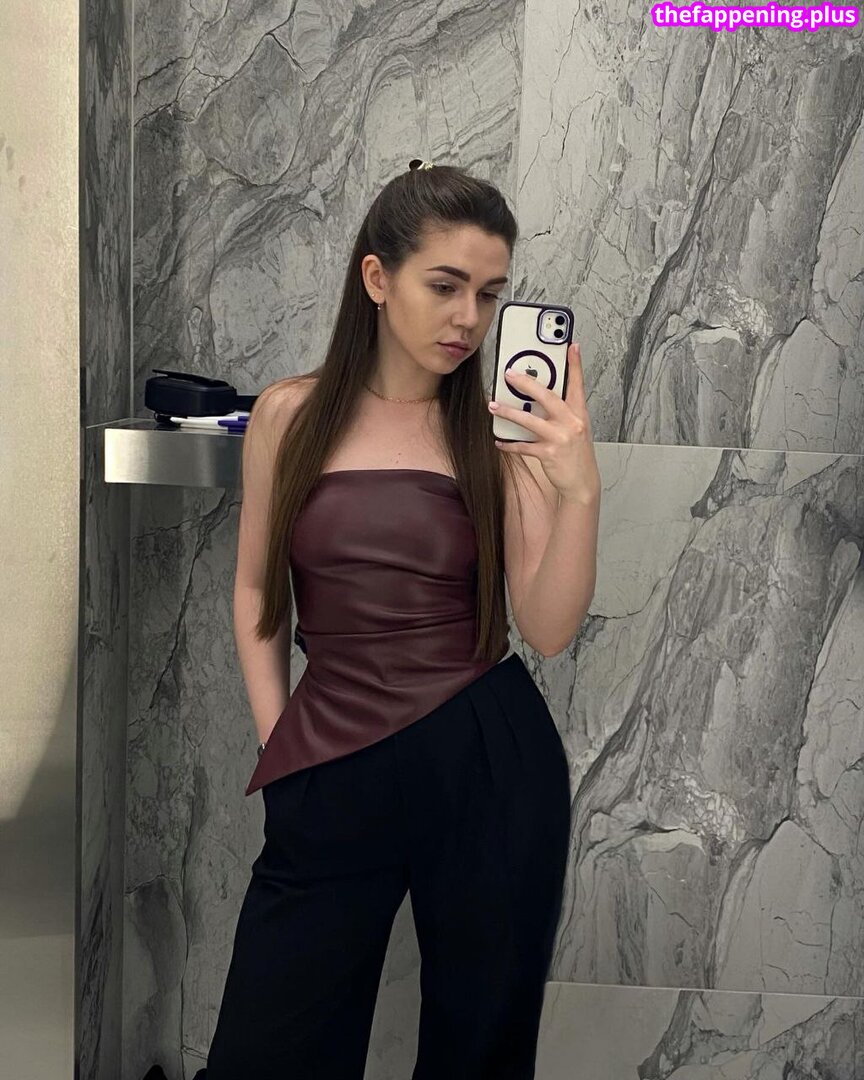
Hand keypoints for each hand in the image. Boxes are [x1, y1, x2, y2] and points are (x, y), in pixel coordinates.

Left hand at [489, 343, 599, 503]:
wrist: (583, 483)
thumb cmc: (577, 455)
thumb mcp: (577, 429)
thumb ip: (564, 413)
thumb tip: (542, 398)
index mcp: (579, 414)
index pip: (578, 384)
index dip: (575, 364)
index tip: (572, 346)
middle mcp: (571, 423)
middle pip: (546, 396)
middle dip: (526, 383)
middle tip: (509, 374)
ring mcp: (560, 438)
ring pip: (529, 421)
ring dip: (508, 412)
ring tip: (493, 406)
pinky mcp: (549, 454)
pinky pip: (523, 446)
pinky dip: (509, 444)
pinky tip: (500, 440)